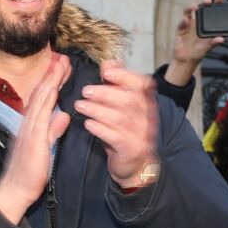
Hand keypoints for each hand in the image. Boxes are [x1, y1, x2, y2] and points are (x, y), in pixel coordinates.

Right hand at [0, 55, 71, 224]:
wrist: (14, 190)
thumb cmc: (29, 173)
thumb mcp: (45, 148)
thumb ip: (53, 131)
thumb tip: (64, 116)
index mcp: (31, 125)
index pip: (43, 99)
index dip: (53, 82)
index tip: (63, 67)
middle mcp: (28, 123)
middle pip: (41, 94)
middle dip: (53, 75)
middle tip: (63, 58)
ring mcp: (28, 130)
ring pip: (40, 100)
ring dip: (51, 81)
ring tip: (60, 65)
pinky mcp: (32, 141)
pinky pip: (40, 117)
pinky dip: (47, 102)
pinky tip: (53, 91)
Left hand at [77, 61, 160, 189]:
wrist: (134, 164)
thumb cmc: (124, 130)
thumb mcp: (121, 106)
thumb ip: (116, 84)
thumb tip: (107, 63)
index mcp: (146, 103)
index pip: (141, 84)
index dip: (124, 76)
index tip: (106, 71)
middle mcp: (146, 117)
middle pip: (128, 100)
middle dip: (105, 93)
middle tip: (85, 91)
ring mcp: (141, 134)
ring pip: (119, 119)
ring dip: (97, 110)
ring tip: (80, 106)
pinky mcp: (131, 149)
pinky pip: (115, 137)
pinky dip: (100, 129)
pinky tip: (88, 124)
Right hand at [166, 0, 225, 85]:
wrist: (187, 60)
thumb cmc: (199, 52)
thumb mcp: (208, 48)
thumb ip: (213, 43)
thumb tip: (221, 39)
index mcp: (207, 24)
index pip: (212, 11)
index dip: (216, 3)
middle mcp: (198, 21)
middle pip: (201, 8)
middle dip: (205, 2)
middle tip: (208, 0)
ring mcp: (189, 24)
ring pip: (189, 11)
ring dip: (191, 7)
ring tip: (195, 7)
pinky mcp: (181, 28)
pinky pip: (182, 22)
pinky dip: (184, 20)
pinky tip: (186, 20)